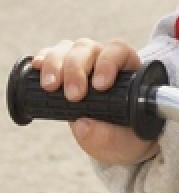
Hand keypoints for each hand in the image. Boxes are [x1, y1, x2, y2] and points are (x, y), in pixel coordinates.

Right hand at [31, 39, 158, 165]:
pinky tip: (37, 67)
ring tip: (50, 87)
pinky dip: (44, 59)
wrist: (117, 140)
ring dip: (56, 64)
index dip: (108, 63)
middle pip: (88, 49)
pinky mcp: (62, 72)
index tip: (100, 86)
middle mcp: (104, 60)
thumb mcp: (127, 143)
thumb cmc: (127, 136)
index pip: (118, 52)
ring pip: (68, 49)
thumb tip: (83, 124)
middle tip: (73, 96)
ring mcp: (82, 64)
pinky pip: (50, 56)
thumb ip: (110, 137)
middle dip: (77, 69)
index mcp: (127, 70)